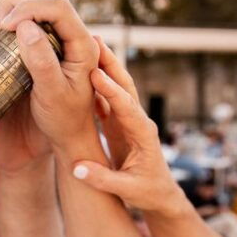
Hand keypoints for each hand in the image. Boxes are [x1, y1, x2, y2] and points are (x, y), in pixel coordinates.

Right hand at [0, 0, 99, 153]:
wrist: (64, 141)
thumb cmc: (63, 122)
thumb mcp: (52, 95)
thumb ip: (42, 62)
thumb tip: (27, 27)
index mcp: (82, 45)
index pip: (58, 7)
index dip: (29, 8)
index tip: (4, 28)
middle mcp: (69, 38)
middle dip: (15, 6)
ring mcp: (54, 43)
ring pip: (31, 8)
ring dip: (7, 15)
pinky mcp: (39, 51)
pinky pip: (21, 28)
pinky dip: (2, 31)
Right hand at [70, 41, 185, 215]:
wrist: (159, 195)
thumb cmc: (148, 194)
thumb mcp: (127, 190)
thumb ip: (102, 179)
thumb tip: (76, 168)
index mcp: (144, 135)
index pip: (128, 109)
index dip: (112, 92)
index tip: (96, 75)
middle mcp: (138, 122)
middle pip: (125, 88)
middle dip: (110, 65)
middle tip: (95, 41)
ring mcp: (129, 121)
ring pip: (116, 89)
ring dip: (102, 67)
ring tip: (87, 45)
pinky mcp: (119, 125)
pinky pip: (107, 100)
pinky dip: (95, 85)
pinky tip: (80, 70)